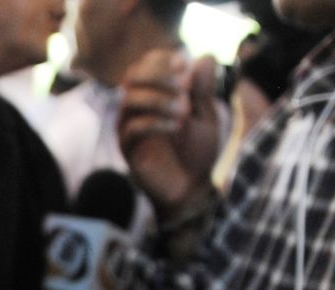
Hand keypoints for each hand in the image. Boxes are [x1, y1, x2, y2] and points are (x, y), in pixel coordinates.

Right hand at [119, 51, 220, 218]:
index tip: (182, 64)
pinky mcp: (127, 148)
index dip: (161, 60)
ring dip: (160, 99)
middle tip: (185, 85)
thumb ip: (203, 89)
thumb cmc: (197, 150)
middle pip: (132, 76)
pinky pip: (133, 127)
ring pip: (131, 98)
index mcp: (153, 94)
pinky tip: (178, 126)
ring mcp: (128, 126)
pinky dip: (156, 121)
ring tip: (186, 110)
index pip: (145, 64)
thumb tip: (207, 56)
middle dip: (159, 75)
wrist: (191, 187)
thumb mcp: (206, 115)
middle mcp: (136, 107)